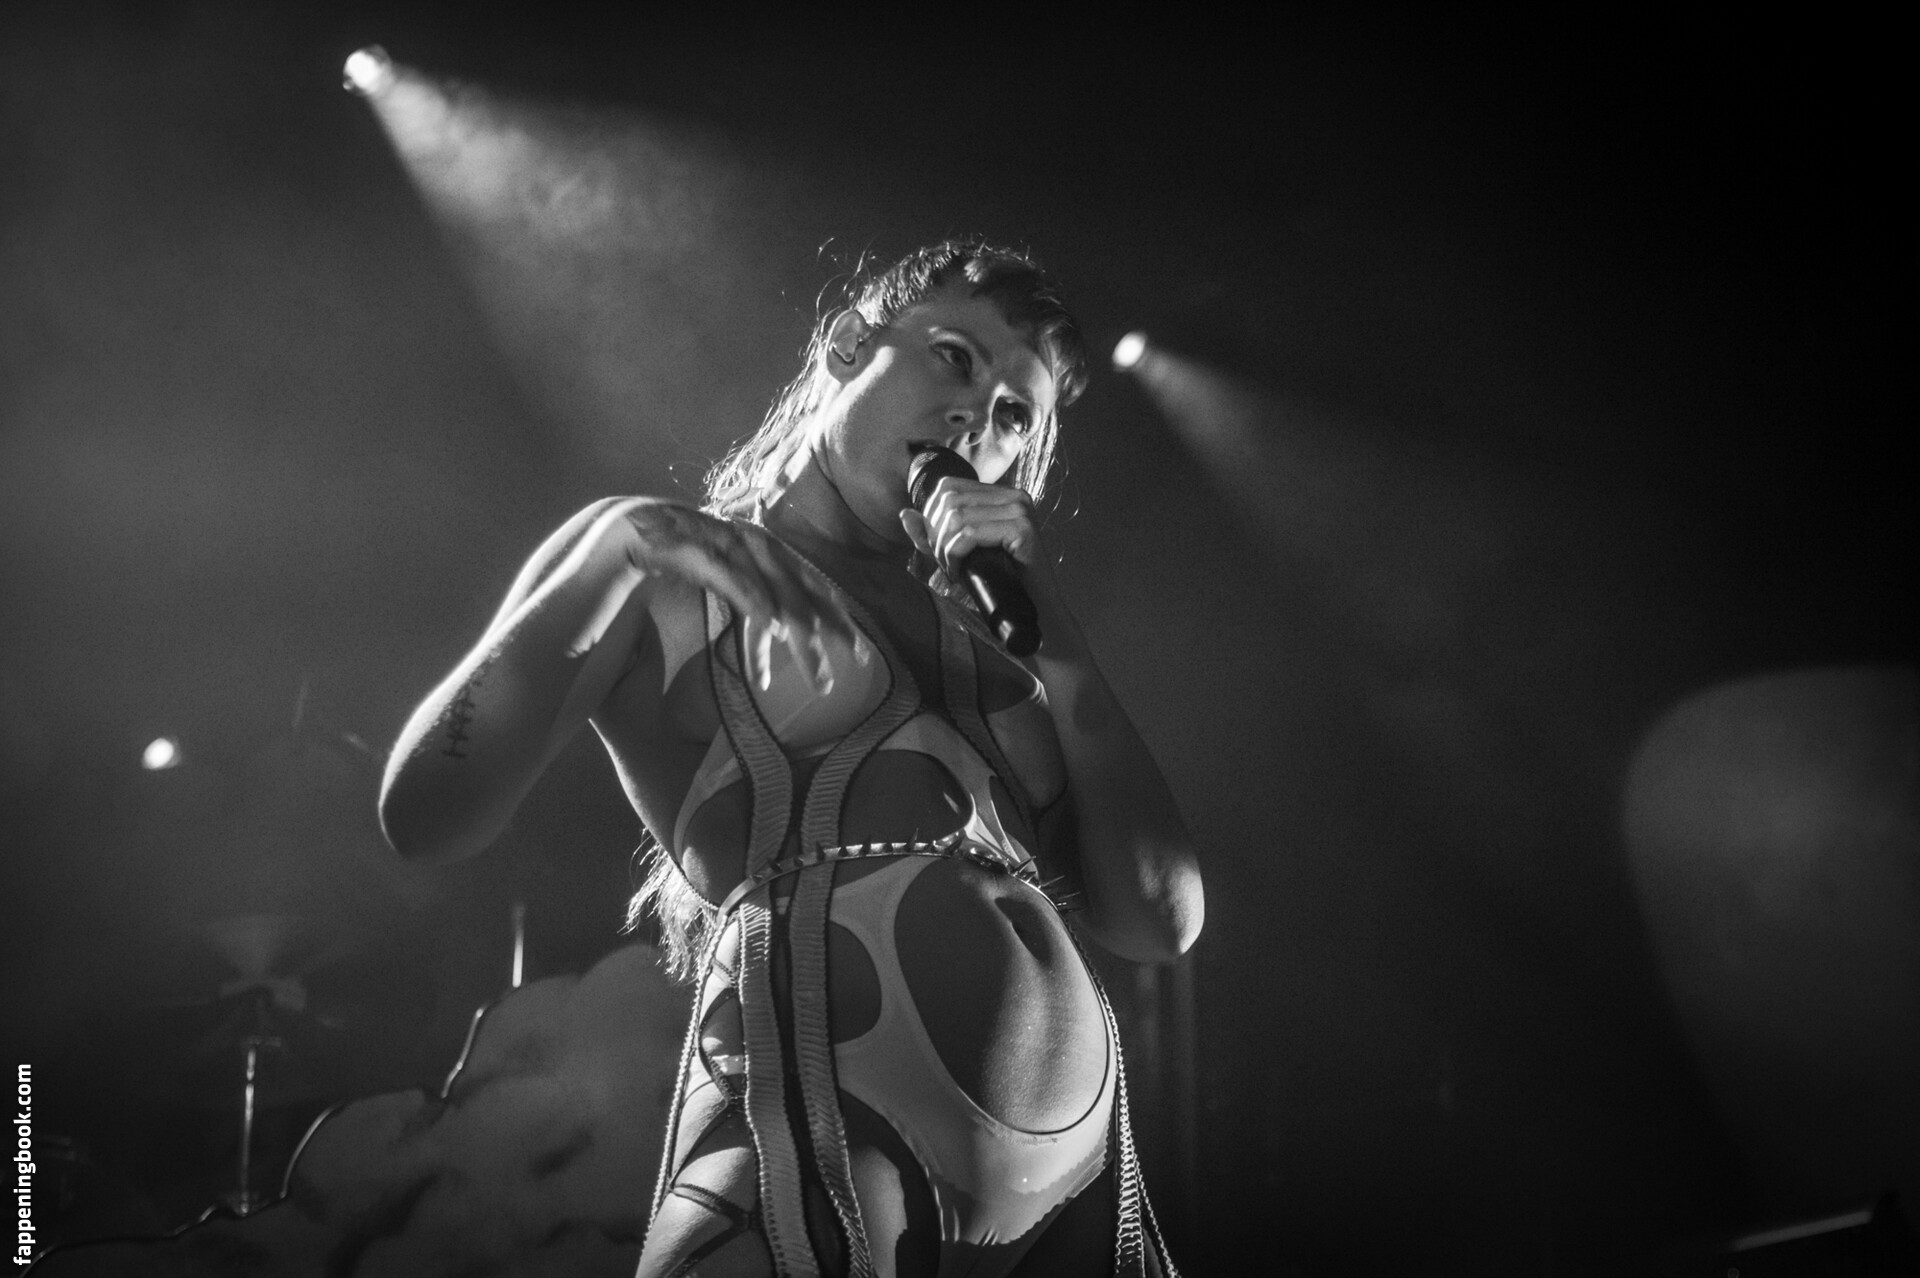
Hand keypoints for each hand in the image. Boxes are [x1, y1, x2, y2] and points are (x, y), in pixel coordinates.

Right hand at [614, 500, 865, 691]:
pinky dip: (759, 605)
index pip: (817, 591)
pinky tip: (776, 630)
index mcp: (773, 554)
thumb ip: (757, 600)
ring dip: (803, 637)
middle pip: (808, 597)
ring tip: (818, 672)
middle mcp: (763, 549)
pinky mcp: (710, 553)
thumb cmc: (693, 554)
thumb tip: (780, 630)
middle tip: (858, 663)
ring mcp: (738, 549)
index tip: (861, 655)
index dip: (841, 622)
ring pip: (780, 598)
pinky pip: (740, 584)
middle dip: (835, 632)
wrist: (646, 523)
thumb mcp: (734, 578)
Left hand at [898, 477, 1046, 577]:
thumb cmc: (999, 583)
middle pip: (949, 500)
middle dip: (936, 535)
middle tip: (945, 564)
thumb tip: (905, 514)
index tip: (939, 548)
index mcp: (1001, 495)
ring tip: (953, 571)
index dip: (932, 516)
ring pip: (957, 517)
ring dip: (945, 549)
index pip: (948, 486)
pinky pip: (971, 533)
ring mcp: (1020, 510)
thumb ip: (932, 535)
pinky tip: (960, 574)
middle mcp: (1014, 496)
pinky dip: (956, 555)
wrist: (1037, 612)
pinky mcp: (1023, 528)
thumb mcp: (959, 554)